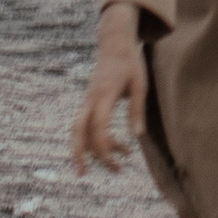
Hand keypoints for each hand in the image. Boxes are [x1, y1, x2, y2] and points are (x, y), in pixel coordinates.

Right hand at [72, 7, 150, 174]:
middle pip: (77, 130)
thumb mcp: (140, 84)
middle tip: (82, 175)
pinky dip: (97, 138)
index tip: (115, 163)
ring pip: (80, 129)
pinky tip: (117, 148)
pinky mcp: (90, 101)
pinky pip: (87, 123)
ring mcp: (87, 100)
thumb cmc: (130, 62)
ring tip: (115, 165)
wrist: (114, 43)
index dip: (103, 147)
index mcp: (104, 95)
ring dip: (91, 149)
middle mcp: (91, 99)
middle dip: (78, 153)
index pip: (97, 126)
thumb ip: (137, 110)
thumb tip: (137, 136)